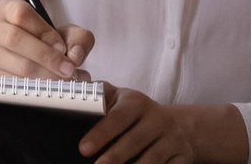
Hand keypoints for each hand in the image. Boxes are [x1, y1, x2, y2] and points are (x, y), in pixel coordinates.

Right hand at [0, 0, 94, 80]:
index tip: (62, 47)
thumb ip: (78, 38)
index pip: (21, 14)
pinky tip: (52, 88)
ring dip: (46, 76)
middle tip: (67, 69)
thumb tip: (75, 56)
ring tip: (65, 80)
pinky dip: (39, 89)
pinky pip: (16, 85)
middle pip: (14, 39)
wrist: (31, 59)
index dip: (44, 32)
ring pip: (17, 65)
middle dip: (46, 56)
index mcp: (8, 10)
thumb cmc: (47, 42)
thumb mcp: (66, 33)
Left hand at [79, 87, 244, 163]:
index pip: (117, 118)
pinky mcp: (184, 156)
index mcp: (136, 102)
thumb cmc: (137, 113)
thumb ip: (97, 95)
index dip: (100, 134)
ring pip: (151, 159)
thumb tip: (67, 92)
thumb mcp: (119, 98)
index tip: (83, 149)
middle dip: (114, 157)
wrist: (180, 126)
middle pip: (133, 141)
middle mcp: (157, 119)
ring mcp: (173, 139)